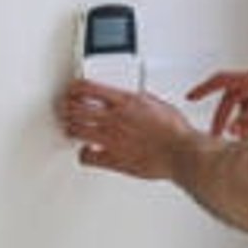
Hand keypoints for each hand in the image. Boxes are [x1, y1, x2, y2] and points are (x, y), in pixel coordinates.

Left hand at [59, 78, 195, 178]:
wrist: (180, 154)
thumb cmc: (175, 132)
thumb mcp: (159, 104)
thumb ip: (142, 99)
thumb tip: (136, 96)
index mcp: (126, 101)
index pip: (88, 89)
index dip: (75, 88)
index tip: (72, 89)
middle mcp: (114, 119)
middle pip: (76, 109)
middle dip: (67, 107)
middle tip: (66, 108)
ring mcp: (111, 140)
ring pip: (76, 131)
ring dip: (71, 128)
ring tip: (72, 127)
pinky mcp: (112, 159)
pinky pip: (86, 157)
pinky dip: (83, 154)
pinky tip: (87, 151)